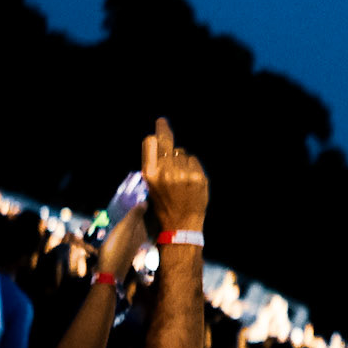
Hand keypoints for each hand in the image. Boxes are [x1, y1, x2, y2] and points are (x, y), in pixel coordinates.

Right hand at [97, 203, 148, 282]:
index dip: (132, 209)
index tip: (123, 202)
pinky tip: (107, 235)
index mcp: (141, 233)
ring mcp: (129, 248)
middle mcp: (138, 241)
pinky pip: (119, 240)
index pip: (139, 216)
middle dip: (124, 217)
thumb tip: (145, 202)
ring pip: (125, 232)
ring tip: (108, 221)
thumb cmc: (116, 249)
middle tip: (114, 210)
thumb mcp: (126, 228)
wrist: (108, 273)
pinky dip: (114, 235)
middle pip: (132, 225)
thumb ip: (135, 215)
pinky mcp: (120, 254)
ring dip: (118, 226)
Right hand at [141, 117, 207, 234]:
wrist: (181, 226)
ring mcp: (182, 173)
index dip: (154, 136)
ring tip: (180, 177)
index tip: (157, 129)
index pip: (150, 143)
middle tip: (161, 121)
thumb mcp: (151, 187)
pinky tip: (189, 180)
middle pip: (167, 142)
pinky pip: (193, 161)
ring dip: (181, 160)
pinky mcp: (198, 177)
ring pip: (182, 153)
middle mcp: (165, 171)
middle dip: (164, 129)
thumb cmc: (164, 208)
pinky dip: (192, 167)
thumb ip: (155, 167)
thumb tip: (160, 146)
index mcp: (150, 174)